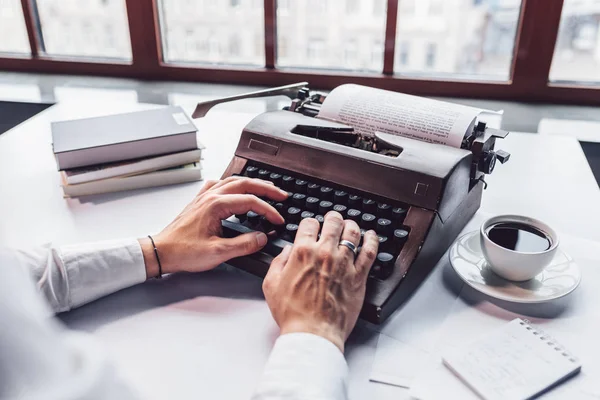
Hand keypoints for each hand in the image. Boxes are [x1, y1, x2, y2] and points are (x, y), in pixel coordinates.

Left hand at [139, 176, 287, 277]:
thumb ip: (244, 244)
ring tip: (266, 190)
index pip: (251, 201)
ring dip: (252, 184)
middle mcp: (210, 197)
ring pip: (233, 182)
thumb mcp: (218, 252)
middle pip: (245, 183)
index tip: (278, 220)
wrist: (161, 252)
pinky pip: (219, 185)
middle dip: (266, 188)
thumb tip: (262, 237)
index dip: (269, 210)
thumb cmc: (184, 251)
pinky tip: (235, 190)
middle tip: (281, 195)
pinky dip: (232, 185)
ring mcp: (204, 197)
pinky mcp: (200, 202)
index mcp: (216, 206)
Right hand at [262, 211, 378, 351]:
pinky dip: (372, 240)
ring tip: (350, 225)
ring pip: (353, 232)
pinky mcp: (359, 276)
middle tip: (333, 219)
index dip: (310, 223)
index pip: (309, 223)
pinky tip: (371, 236)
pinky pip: (370, 251)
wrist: (313, 333)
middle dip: (333, 217)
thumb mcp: (271, 285)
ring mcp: (344, 263)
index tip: (311, 227)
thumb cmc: (293, 313)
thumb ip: (278, 262)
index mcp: (303, 252)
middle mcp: (325, 253)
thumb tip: (287, 251)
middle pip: (334, 222)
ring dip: (351, 225)